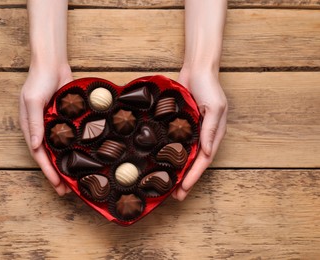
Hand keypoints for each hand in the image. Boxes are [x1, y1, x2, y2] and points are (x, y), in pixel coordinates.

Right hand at [19, 64, 72, 195]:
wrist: (52, 64)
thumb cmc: (39, 81)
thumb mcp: (33, 101)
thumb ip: (34, 123)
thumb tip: (35, 146)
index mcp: (30, 128)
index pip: (39, 155)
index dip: (48, 171)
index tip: (57, 185)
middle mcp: (42, 130)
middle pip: (49, 156)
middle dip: (57, 174)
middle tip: (66, 191)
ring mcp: (54, 125)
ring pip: (60, 150)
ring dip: (65, 165)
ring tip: (75, 180)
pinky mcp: (65, 120)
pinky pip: (70, 138)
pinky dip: (73, 149)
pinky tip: (82, 158)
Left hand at [172, 67, 227, 200]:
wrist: (197, 69)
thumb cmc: (208, 86)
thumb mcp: (215, 107)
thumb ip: (210, 129)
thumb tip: (206, 151)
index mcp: (214, 134)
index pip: (204, 160)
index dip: (194, 175)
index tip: (184, 188)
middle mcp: (203, 136)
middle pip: (194, 163)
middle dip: (186, 180)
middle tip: (176, 196)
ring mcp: (192, 131)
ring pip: (185, 156)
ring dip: (179, 172)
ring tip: (169, 186)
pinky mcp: (182, 125)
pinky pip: (177, 144)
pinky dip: (172, 156)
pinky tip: (163, 164)